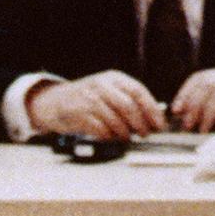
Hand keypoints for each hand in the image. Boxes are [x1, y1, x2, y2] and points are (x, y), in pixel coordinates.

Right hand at [25, 71, 163, 139]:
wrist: (55, 101)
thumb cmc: (87, 98)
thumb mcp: (108, 90)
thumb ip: (128, 100)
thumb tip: (152, 117)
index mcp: (113, 78)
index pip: (138, 92)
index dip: (152, 110)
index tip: (159, 124)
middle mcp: (102, 86)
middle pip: (128, 107)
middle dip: (140, 124)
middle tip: (145, 134)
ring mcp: (89, 100)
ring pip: (116, 120)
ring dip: (125, 133)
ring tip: (127, 137)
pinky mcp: (80, 115)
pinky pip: (101, 130)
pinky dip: (109, 137)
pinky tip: (111, 137)